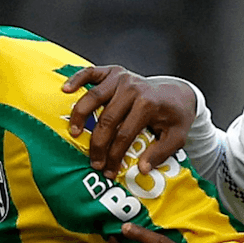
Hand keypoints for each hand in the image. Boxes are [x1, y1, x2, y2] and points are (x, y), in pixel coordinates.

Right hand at [62, 66, 196, 178]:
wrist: (176, 93)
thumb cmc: (174, 116)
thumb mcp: (177, 137)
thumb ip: (161, 153)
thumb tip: (142, 169)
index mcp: (148, 104)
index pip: (125, 134)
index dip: (114, 155)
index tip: (108, 171)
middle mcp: (133, 88)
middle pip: (107, 119)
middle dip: (98, 144)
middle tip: (93, 162)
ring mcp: (121, 78)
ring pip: (94, 97)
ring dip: (80, 115)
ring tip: (73, 132)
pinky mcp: (113, 71)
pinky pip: (91, 73)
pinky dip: (76, 79)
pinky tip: (65, 89)